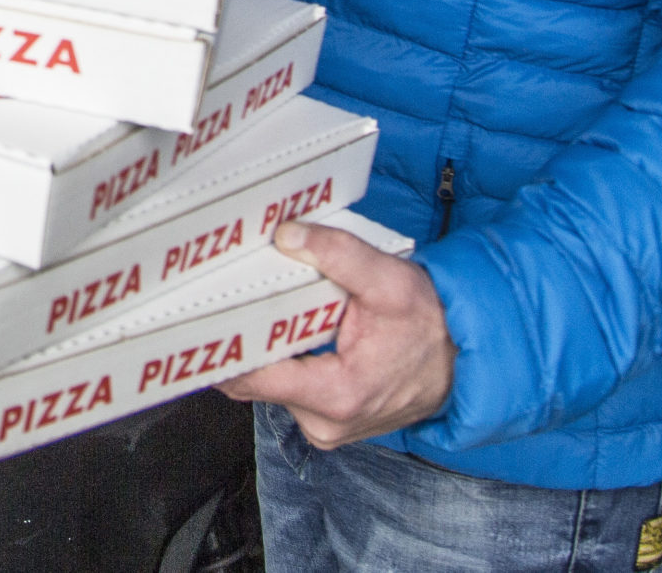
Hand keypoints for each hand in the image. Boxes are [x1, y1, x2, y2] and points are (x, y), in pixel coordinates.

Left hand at [217, 220, 456, 446]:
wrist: (463, 359)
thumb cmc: (429, 324)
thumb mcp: (391, 280)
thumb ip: (339, 254)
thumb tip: (288, 235)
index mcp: (336, 395)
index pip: (252, 378)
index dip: (221, 346)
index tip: (197, 316)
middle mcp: (324, 422)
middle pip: (252, 381)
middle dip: (237, 339)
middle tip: (213, 298)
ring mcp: (325, 426)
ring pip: (268, 385)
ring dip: (262, 349)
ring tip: (251, 307)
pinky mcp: (327, 421)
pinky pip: (288, 390)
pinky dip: (282, 360)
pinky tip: (282, 328)